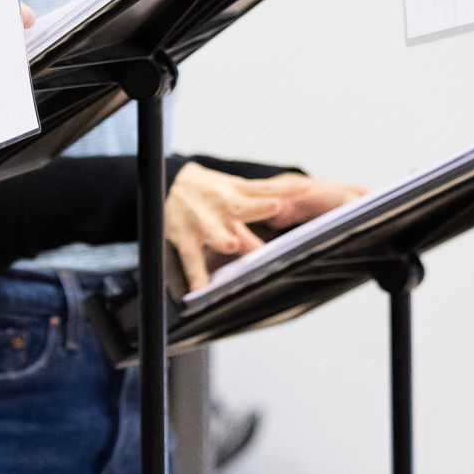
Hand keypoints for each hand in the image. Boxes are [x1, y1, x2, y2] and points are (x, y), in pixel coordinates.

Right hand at [161, 165, 359, 292]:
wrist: (167, 182)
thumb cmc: (209, 193)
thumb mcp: (233, 196)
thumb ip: (259, 211)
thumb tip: (285, 225)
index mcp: (237, 194)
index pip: (266, 190)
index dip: (285, 189)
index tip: (306, 188)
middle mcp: (221, 206)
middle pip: (242, 207)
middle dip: (258, 207)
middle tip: (278, 206)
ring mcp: (202, 222)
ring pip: (214, 231)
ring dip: (223, 237)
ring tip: (232, 245)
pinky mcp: (184, 237)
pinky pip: (191, 258)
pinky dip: (195, 275)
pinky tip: (200, 291)